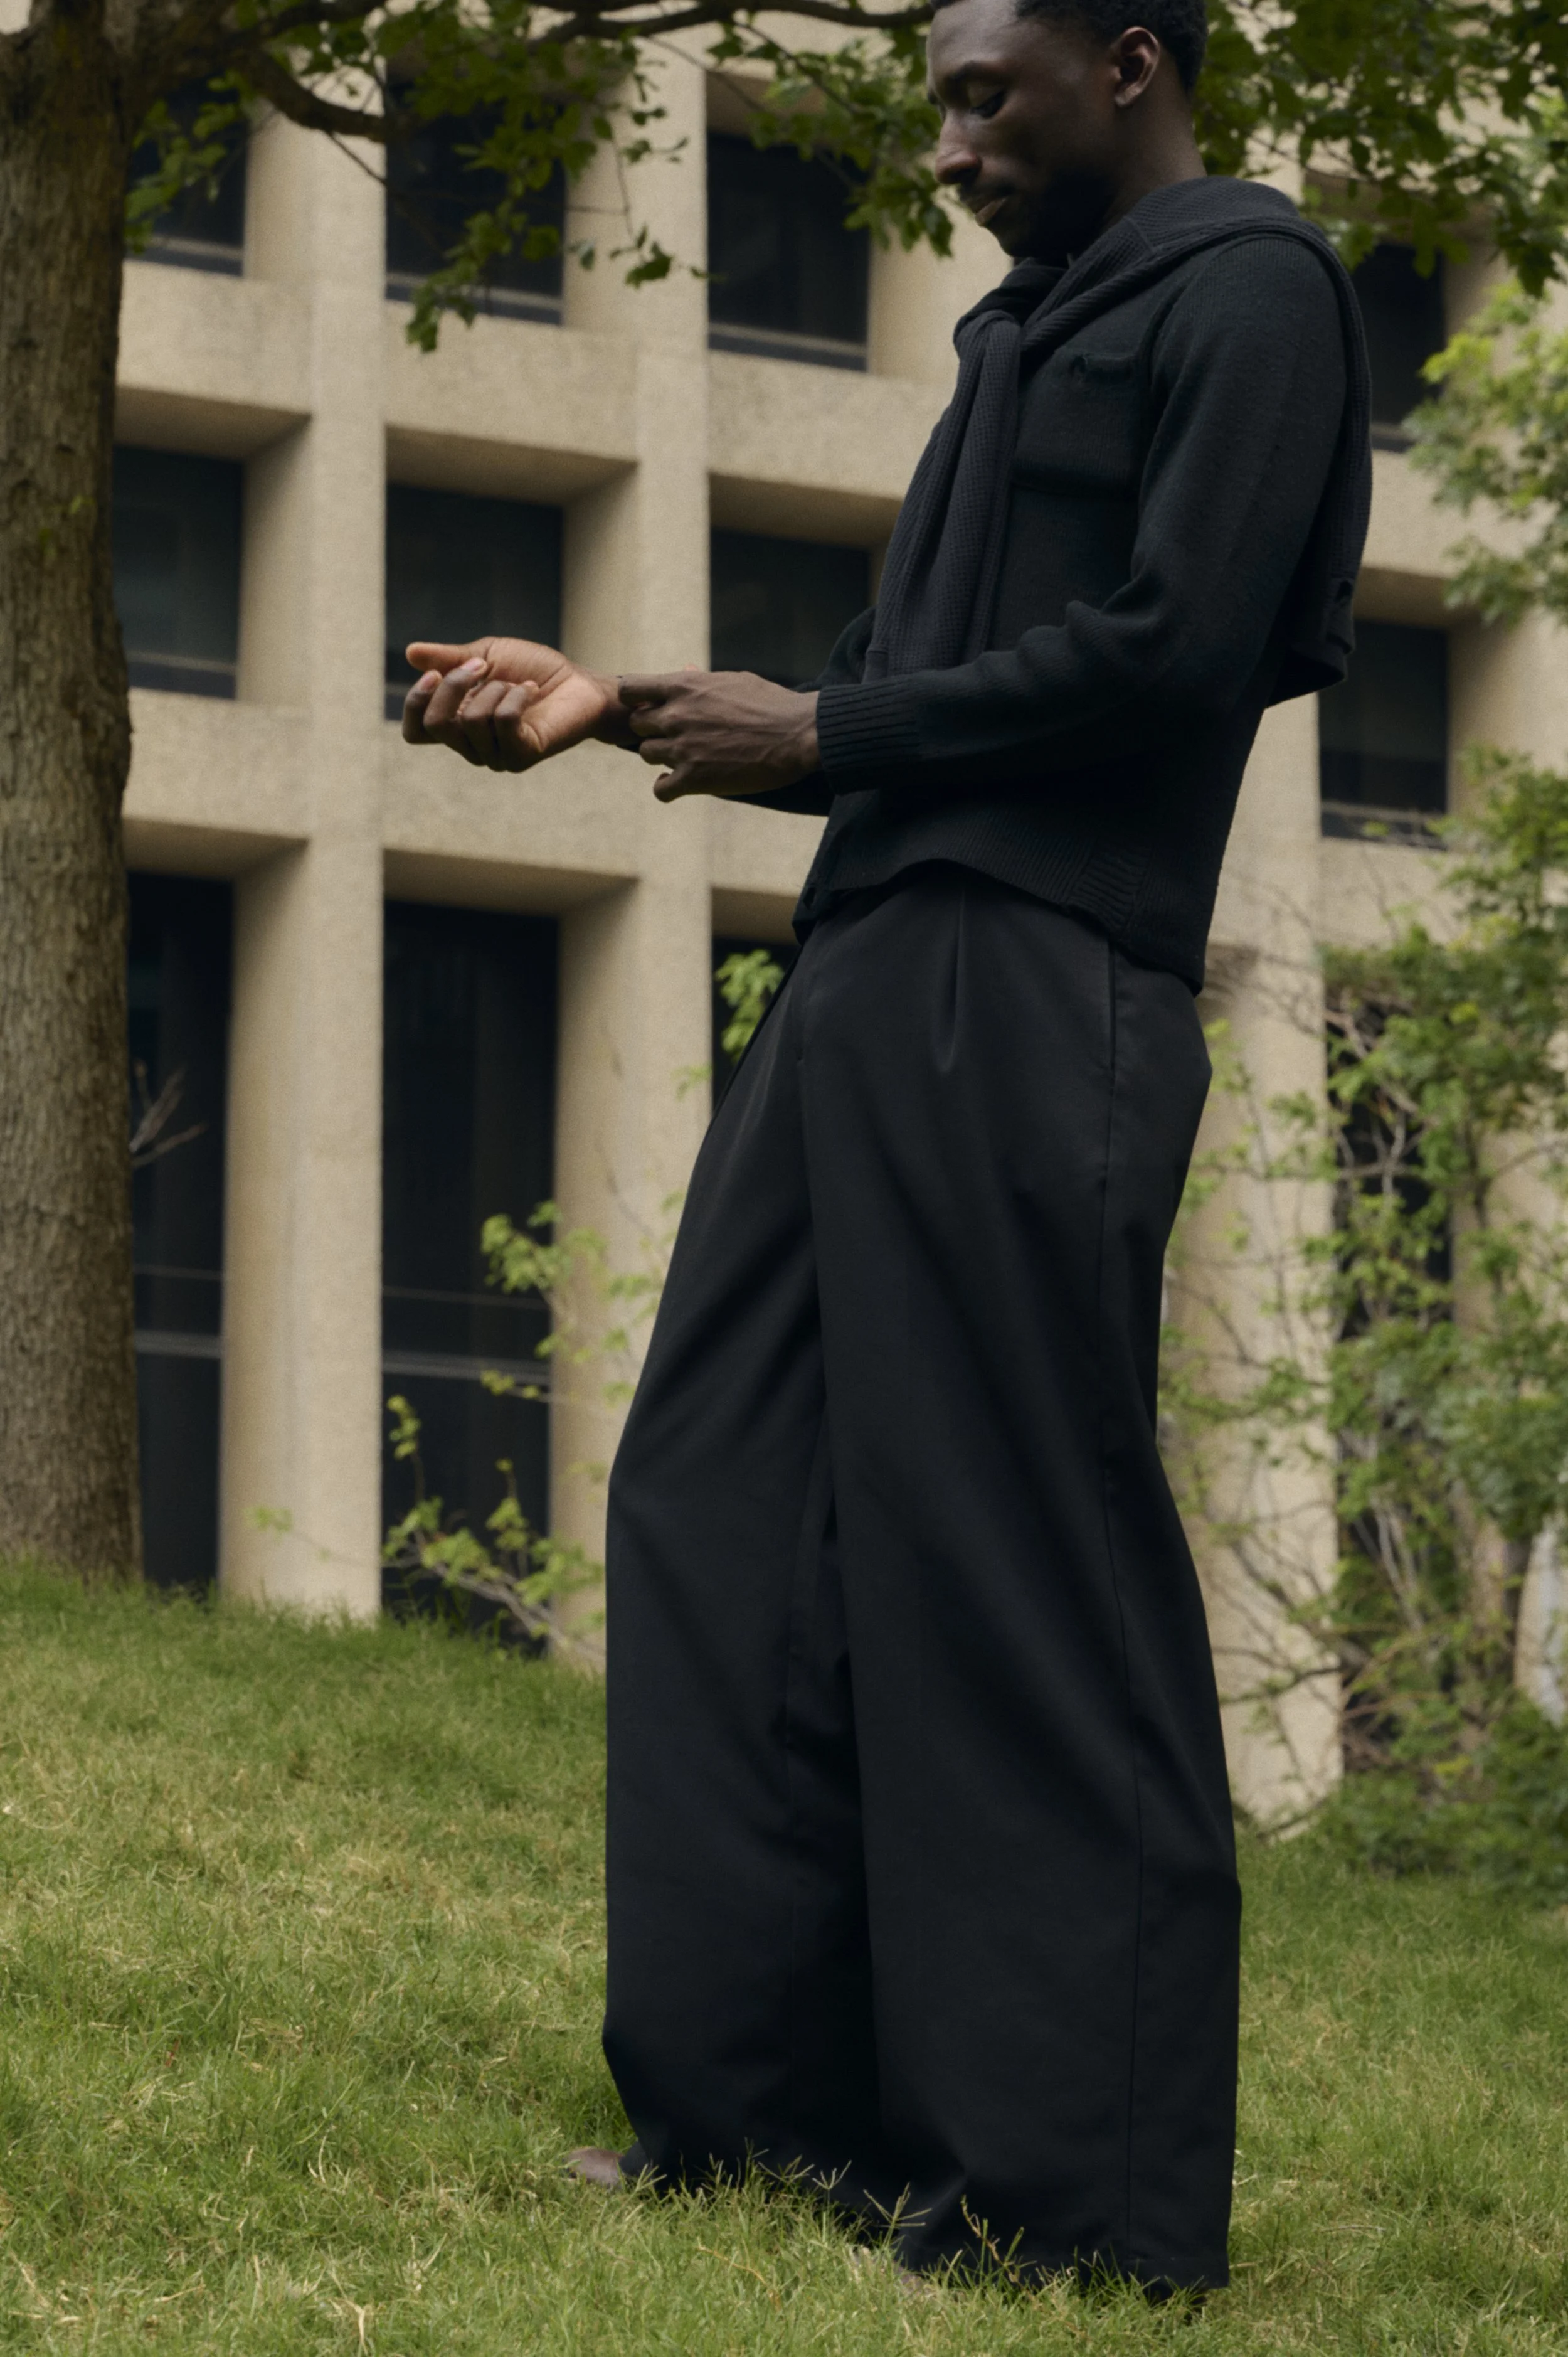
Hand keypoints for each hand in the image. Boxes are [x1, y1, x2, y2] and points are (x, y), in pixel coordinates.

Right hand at [401, 636, 634, 770]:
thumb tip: (411, 652)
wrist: (579, 682)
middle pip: (436, 725)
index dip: (416, 704)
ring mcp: (496, 755)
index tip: (435, 673)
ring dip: (495, 690)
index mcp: (458, 724)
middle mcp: (472, 746)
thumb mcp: (486, 655)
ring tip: (518, 685)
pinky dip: (515, 697)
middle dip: (453, 686)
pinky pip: (502, 723)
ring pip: (470, 722)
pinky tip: (531, 691)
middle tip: (482, 666)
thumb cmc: (533, 670)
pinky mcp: (522, 756)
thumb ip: (450, 659)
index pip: (416, 731)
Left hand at [618, 671, 819, 801]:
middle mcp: (676, 716)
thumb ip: (702, 680)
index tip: (652, 707)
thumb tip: (685, 670)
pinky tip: (680, 782)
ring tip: (686, 757)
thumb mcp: (733, 680)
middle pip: (637, 725)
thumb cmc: (770, 703)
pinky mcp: (695, 779)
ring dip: (662, 756)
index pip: (630, 689)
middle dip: (653, 729)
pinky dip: (666, 787)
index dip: (636, 700)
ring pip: (647, 754)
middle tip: (677, 734)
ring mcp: (683, 749)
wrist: (798, 734)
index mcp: (684, 687)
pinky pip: (661, 789)